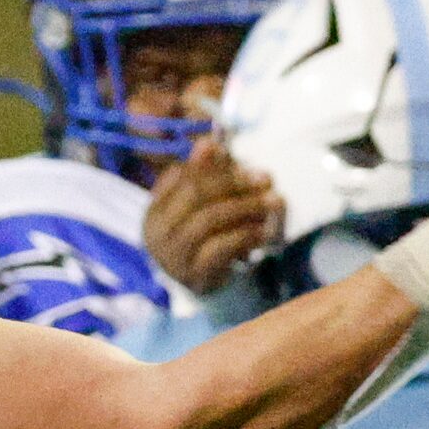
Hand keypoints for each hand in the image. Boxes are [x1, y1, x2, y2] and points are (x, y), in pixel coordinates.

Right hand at [142, 136, 283, 291]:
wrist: (204, 287)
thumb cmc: (204, 239)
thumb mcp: (204, 205)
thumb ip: (206, 174)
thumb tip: (208, 141)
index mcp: (155, 209)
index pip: (184, 177)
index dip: (219, 168)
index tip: (250, 168)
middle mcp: (157, 232)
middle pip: (196, 195)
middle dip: (235, 184)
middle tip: (266, 180)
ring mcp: (173, 256)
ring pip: (208, 220)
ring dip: (245, 207)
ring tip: (272, 202)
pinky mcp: (193, 276)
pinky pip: (219, 248)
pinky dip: (245, 235)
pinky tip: (264, 231)